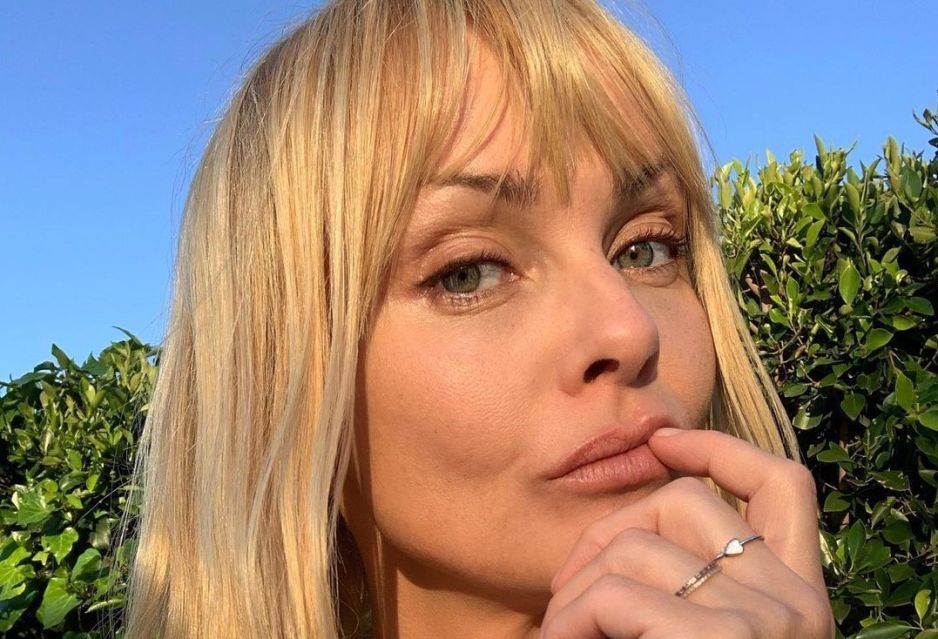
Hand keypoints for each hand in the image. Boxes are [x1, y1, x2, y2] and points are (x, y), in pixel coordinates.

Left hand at [538, 429, 834, 638]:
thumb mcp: (709, 635)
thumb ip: (691, 590)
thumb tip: (618, 537)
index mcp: (798, 597)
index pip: (784, 485)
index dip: (722, 448)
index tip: (664, 441)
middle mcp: (794, 602)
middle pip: (685, 501)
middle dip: (606, 530)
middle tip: (568, 588)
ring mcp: (762, 622)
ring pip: (634, 548)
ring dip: (574, 588)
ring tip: (560, 632)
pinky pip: (611, 597)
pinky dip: (567, 621)